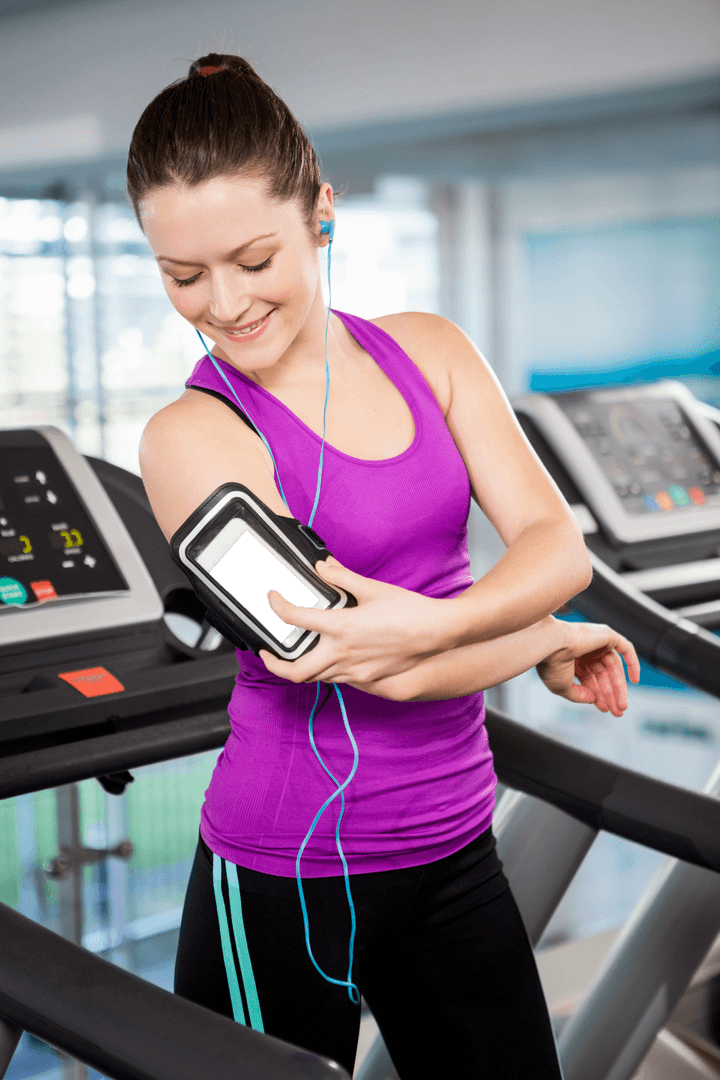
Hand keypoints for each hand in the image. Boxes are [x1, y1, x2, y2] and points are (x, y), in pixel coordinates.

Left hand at [258, 557, 449, 686]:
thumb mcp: (372, 588)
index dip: (277, 606)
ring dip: (300, 667)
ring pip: (315, 678)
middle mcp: (343, 653)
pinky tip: (327, 658)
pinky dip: (324, 671)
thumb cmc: (409, 610)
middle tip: (267, 651)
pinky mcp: (367, 678)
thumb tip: (321, 567)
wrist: (437, 632)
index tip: (274, 599)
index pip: (295, 618)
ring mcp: (354, 670)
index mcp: (341, 627)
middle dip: (274, 664)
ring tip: (295, 654)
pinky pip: (337, 680)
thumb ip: (341, 578)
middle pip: (295, 671)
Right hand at [536, 621, 640, 716]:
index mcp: (573, 659)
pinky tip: (635, 680)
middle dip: (611, 694)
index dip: (599, 695)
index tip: (605, 709)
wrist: (550, 645)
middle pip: (604, 675)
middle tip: (617, 711)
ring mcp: (596, 642)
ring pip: (613, 668)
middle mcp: (585, 650)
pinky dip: (633, 663)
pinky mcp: (606, 635)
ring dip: (619, 688)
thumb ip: (578, 695)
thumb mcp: (562, 687)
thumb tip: (593, 699)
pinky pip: (625, 649)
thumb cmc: (550, 663)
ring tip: (621, 705)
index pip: (591, 678)